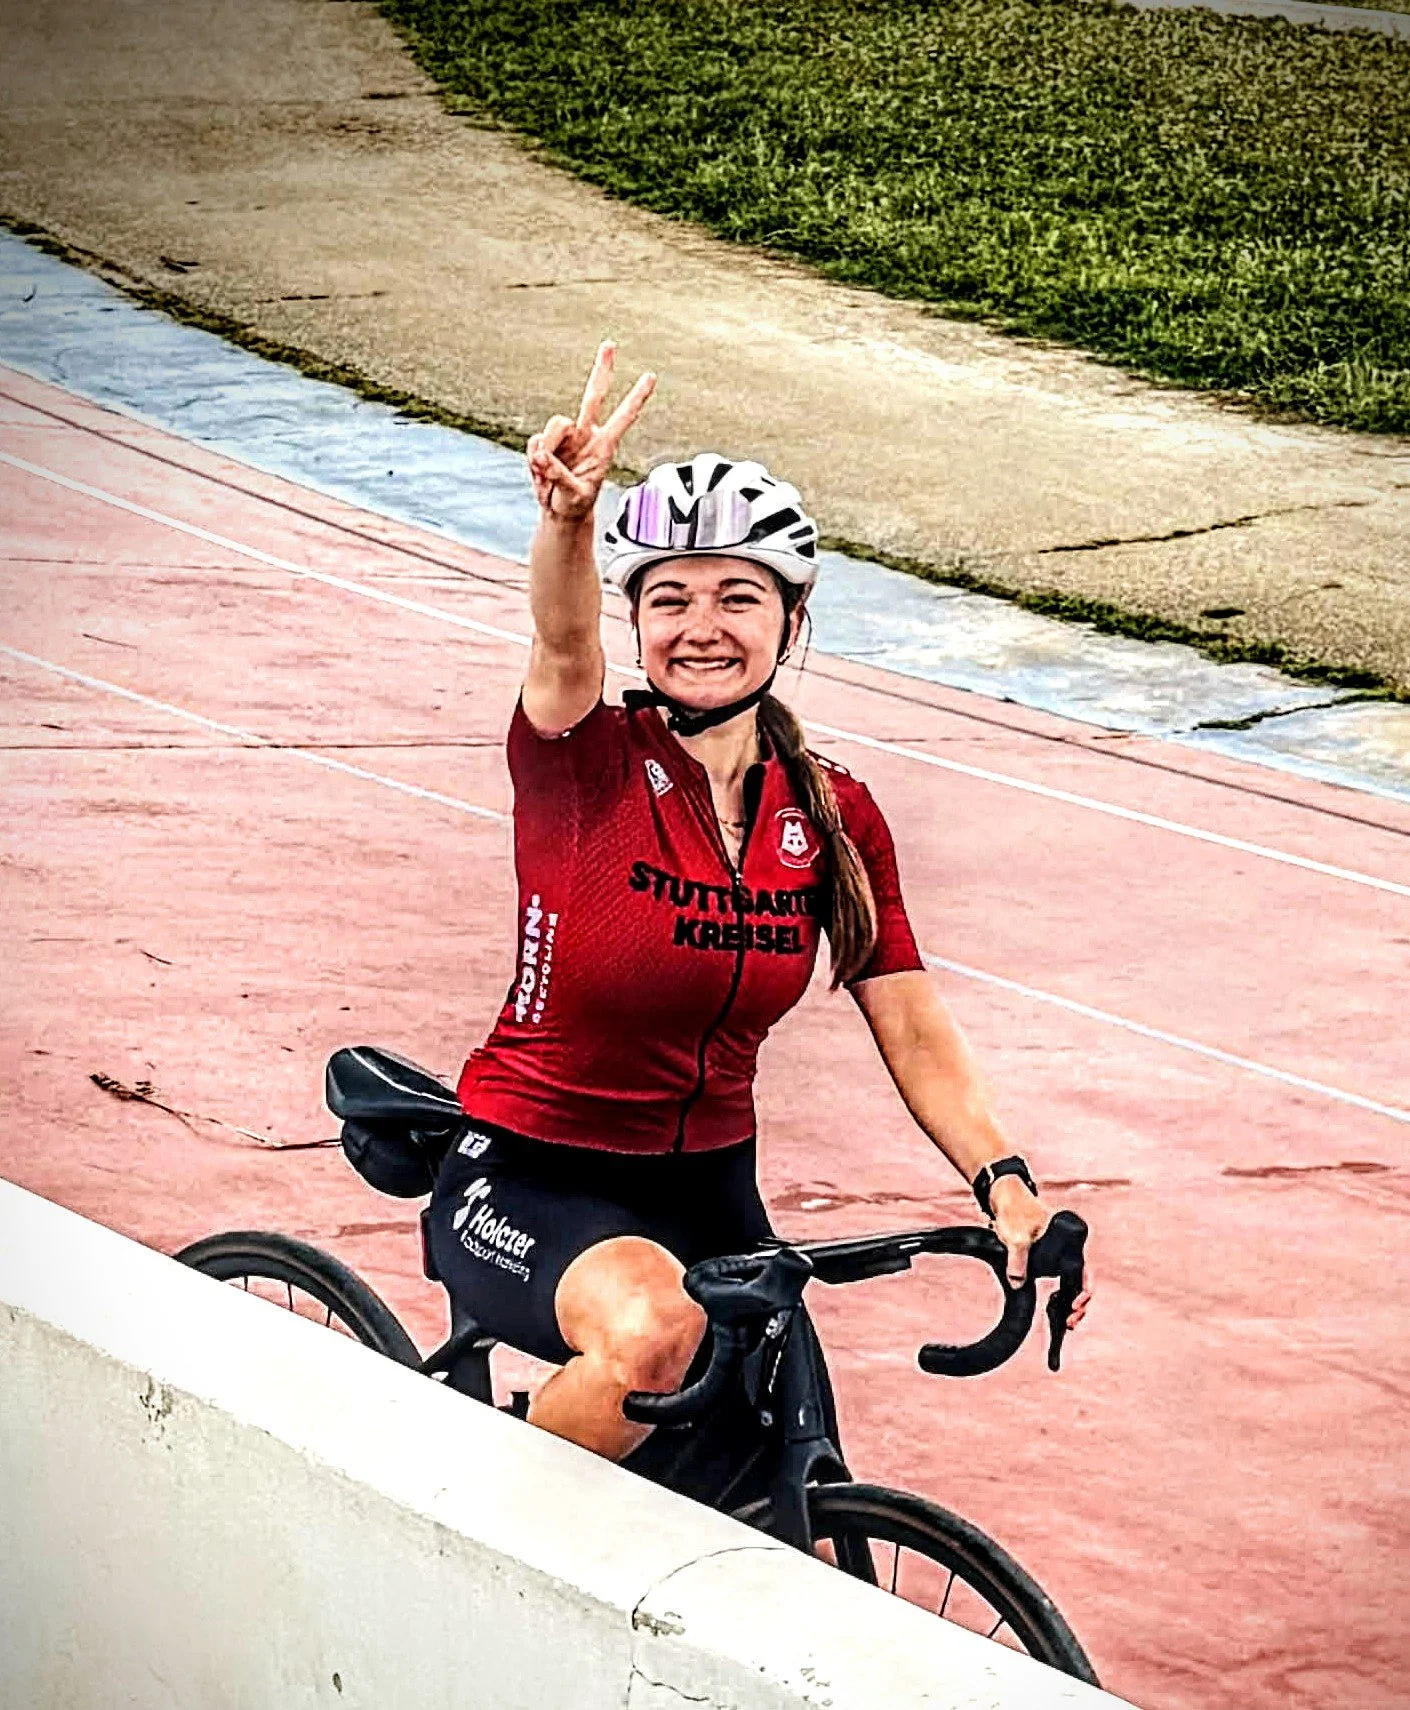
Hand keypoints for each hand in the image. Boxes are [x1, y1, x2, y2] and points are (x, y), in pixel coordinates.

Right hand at [527, 341, 655, 521]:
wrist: (560, 510)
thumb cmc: (576, 503)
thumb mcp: (575, 496)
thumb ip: (561, 475)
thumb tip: (543, 454)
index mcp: (604, 446)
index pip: (623, 417)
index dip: (636, 398)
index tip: (650, 378)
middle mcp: (586, 434)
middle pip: (594, 395)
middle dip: (602, 370)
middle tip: (610, 344)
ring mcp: (566, 436)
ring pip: (555, 425)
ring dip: (550, 448)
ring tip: (550, 474)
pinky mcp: (545, 441)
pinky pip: (536, 442)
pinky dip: (536, 460)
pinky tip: (542, 472)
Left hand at [989, 1175, 1090, 1331]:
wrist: (1004, 1198)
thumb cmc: (1015, 1212)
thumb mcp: (1016, 1236)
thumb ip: (1017, 1260)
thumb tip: (1017, 1284)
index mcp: (1068, 1245)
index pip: (1085, 1273)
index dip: (1085, 1292)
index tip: (1075, 1305)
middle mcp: (1067, 1253)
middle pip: (1080, 1284)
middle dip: (1079, 1306)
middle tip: (1070, 1323)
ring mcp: (1056, 1259)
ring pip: (1070, 1287)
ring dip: (1070, 1306)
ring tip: (1066, 1324)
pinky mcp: (1044, 1263)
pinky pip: (1058, 1285)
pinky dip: (1058, 1300)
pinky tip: (1053, 1312)